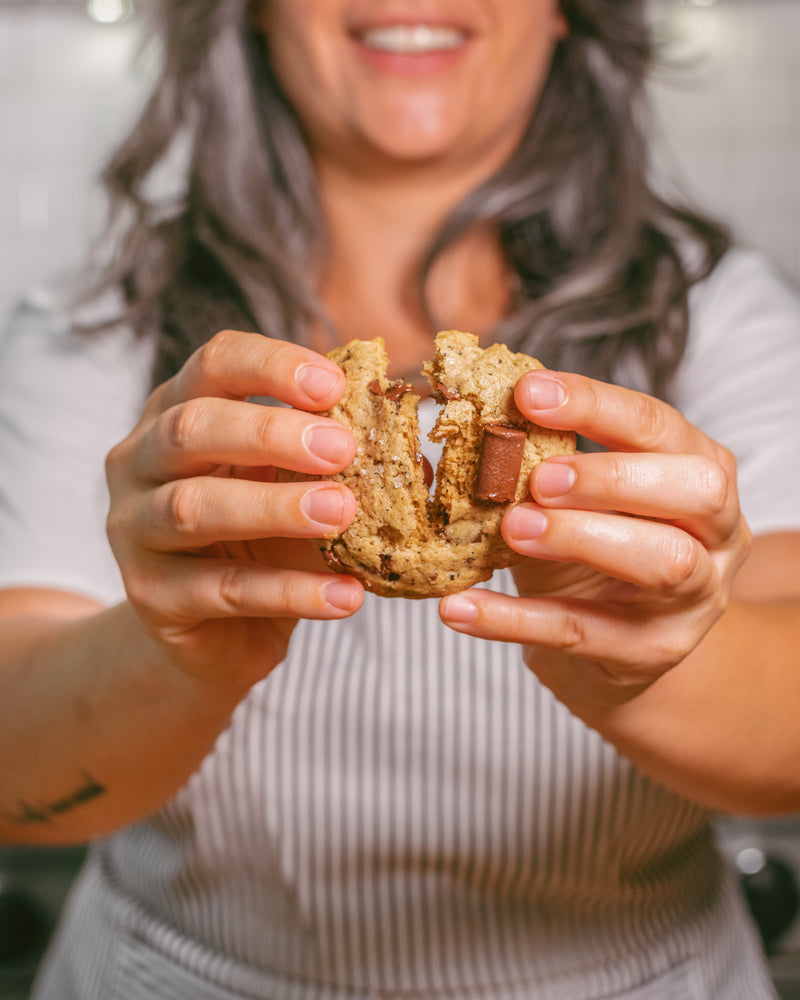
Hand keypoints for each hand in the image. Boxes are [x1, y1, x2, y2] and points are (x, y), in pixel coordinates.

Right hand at [105, 330, 363, 693]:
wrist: (212, 635)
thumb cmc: (258, 541)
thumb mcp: (289, 486)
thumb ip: (325, 459)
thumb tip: (411, 445)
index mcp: (177, 412)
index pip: (214, 364)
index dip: (272, 366)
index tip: (336, 386)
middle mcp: (140, 461)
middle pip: (192, 428)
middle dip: (271, 433)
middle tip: (343, 450)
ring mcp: (134, 529)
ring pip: (193, 508)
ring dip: (275, 507)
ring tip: (343, 513)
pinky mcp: (149, 596)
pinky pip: (222, 589)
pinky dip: (289, 591)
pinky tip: (346, 595)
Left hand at [439, 371, 751, 707]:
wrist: (617, 646)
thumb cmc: (597, 552)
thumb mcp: (578, 500)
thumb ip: (546, 462)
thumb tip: (476, 420)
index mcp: (699, 471)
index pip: (659, 425)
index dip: (596, 404)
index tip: (527, 393)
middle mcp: (717, 532)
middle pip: (695, 490)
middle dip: (611, 476)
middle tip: (539, 479)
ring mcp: (696, 598)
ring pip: (663, 562)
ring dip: (580, 537)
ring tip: (511, 529)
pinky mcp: (651, 653)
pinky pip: (582, 632)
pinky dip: (514, 620)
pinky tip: (458, 607)